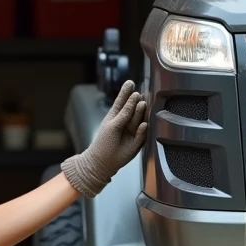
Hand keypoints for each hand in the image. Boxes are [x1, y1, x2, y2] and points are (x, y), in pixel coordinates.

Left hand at [61, 80, 147, 196]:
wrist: (102, 162)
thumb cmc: (103, 142)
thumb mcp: (112, 125)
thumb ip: (124, 113)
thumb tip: (135, 98)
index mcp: (117, 115)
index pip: (123, 101)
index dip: (126, 92)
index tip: (131, 83)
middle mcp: (127, 121)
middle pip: (133, 109)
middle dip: (136, 102)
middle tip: (139, 95)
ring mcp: (133, 131)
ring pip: (139, 120)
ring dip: (140, 113)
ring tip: (142, 105)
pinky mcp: (138, 142)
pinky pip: (142, 134)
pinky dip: (142, 130)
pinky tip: (142, 125)